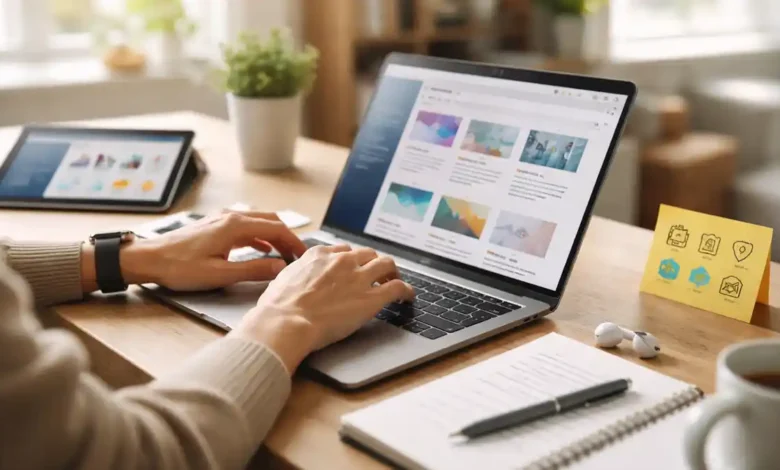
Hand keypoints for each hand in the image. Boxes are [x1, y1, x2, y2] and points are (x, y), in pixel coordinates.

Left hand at [81, 212, 306, 291]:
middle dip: (287, 237)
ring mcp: (221, 219)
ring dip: (274, 235)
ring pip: (259, 221)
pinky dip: (260, 235)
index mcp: (235, 226)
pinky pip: (246, 226)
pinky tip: (261, 248)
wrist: (148, 259)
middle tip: (298, 256)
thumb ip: (254, 270)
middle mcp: (230, 217)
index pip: (277, 228)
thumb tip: (280, 267)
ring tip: (283, 254)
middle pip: (270, 221)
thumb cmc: (179, 267)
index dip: (294, 242)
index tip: (303, 256)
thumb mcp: (221, 274)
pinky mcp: (214, 226)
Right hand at [231, 245, 414, 372]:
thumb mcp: (282, 280)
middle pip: (367, 254)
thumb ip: (296, 275)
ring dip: (393, 272)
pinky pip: (398, 287)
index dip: (351, 260)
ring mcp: (359, 277)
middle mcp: (342, 261)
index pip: (343, 250)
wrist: (286, 322)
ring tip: (395, 280)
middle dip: (373, 263)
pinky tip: (408, 297)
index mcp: (319, 255)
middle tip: (376, 274)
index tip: (353, 267)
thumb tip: (295, 280)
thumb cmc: (278, 307)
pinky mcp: (372, 298)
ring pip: (387, 264)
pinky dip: (406, 290)